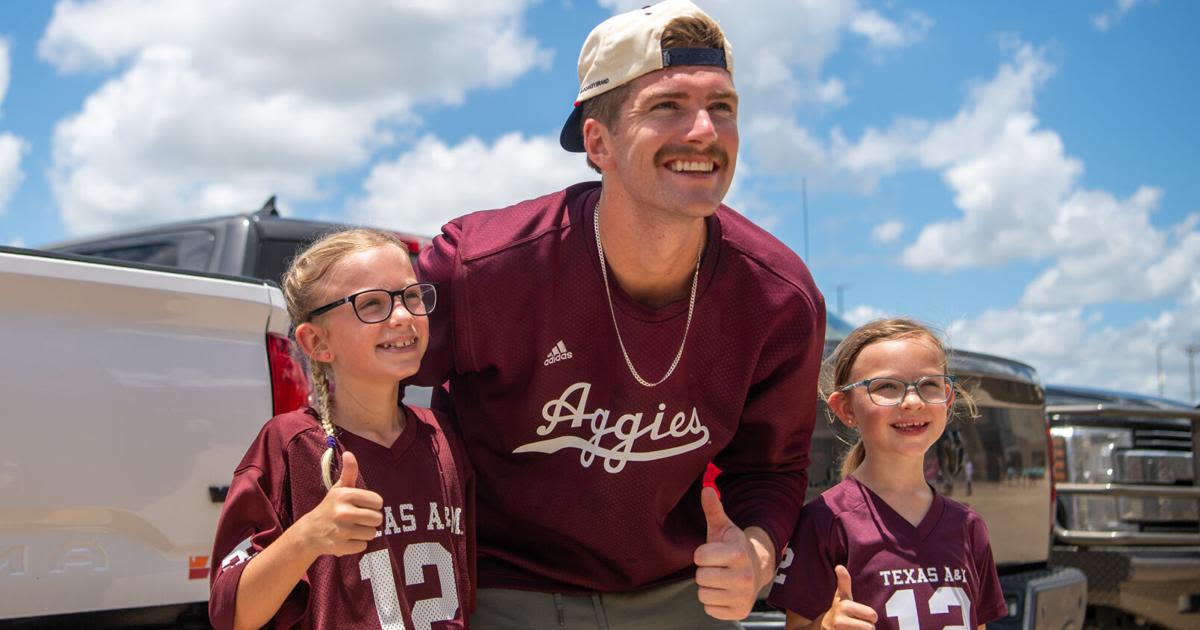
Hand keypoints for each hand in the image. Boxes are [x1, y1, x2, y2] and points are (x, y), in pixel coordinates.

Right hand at [295, 451, 383, 557]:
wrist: (309, 533)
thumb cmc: (330, 507)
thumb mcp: (338, 489)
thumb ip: (349, 472)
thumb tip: (349, 453)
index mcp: (345, 495)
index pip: (378, 501)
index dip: (372, 505)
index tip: (362, 505)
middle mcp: (343, 512)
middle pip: (377, 519)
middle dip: (370, 520)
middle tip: (357, 519)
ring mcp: (341, 531)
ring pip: (372, 533)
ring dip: (364, 533)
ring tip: (351, 529)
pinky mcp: (340, 547)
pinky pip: (363, 546)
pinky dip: (357, 544)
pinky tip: (346, 539)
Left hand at [693, 486, 766, 619]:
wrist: (756, 569)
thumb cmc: (732, 547)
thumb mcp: (723, 528)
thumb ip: (713, 509)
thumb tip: (706, 489)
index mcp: (739, 553)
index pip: (699, 557)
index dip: (702, 554)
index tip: (713, 552)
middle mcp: (745, 577)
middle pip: (700, 577)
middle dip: (704, 571)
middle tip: (717, 567)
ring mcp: (744, 596)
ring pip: (703, 595)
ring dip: (708, 587)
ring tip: (721, 579)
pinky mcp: (740, 612)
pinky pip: (710, 609)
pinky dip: (713, 602)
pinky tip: (724, 592)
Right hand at [821, 565, 877, 629]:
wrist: (822, 628)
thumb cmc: (838, 610)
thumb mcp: (841, 597)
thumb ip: (843, 582)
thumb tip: (839, 566)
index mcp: (844, 607)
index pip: (872, 615)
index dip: (871, 616)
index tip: (864, 615)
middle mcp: (840, 621)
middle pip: (870, 628)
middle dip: (868, 627)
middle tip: (858, 624)